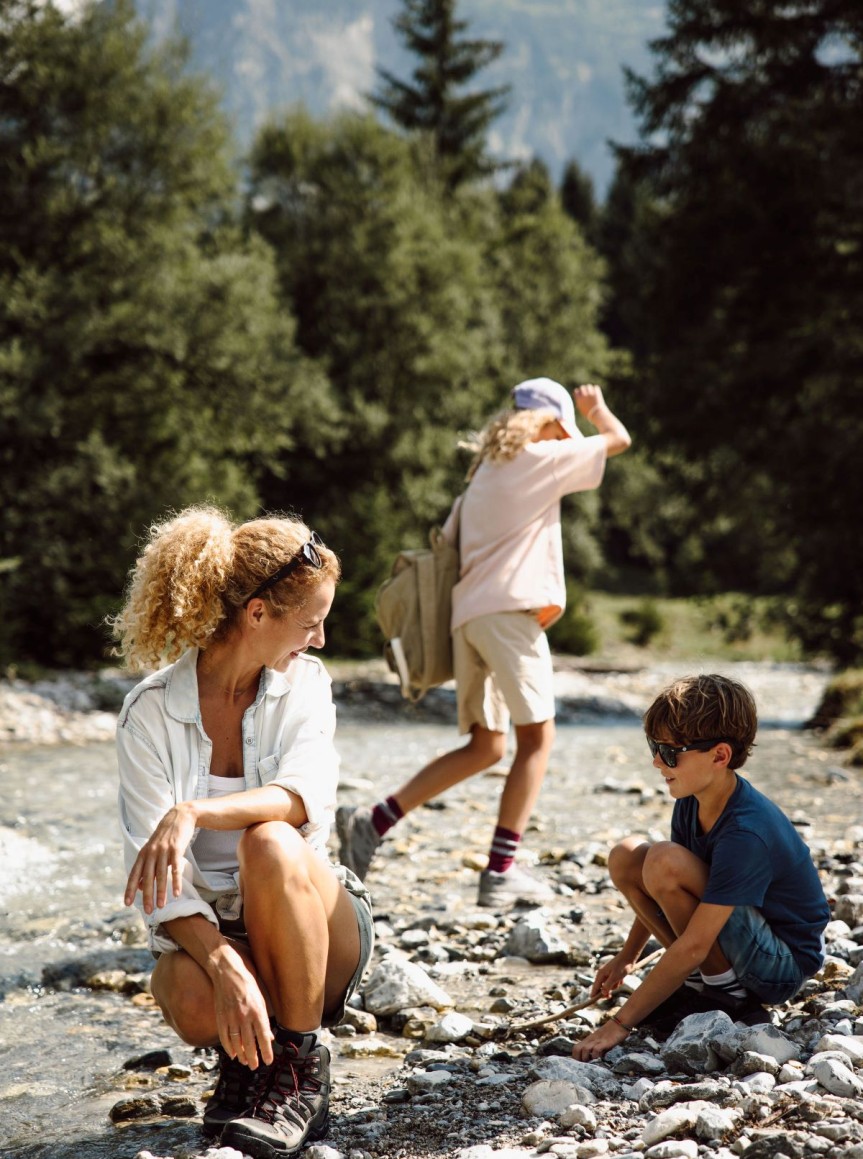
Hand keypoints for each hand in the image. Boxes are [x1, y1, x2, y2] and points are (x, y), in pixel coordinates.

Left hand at [124, 803, 196, 912]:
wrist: (180, 816)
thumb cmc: (166, 836)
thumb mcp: (153, 849)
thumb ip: (146, 867)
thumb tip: (139, 886)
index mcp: (143, 853)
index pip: (134, 874)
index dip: (130, 889)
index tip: (127, 903)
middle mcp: (151, 852)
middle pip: (147, 877)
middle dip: (147, 895)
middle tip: (148, 910)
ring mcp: (164, 850)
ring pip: (161, 875)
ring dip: (161, 892)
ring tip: (161, 906)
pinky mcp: (177, 849)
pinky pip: (175, 868)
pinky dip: (175, 882)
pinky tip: (176, 893)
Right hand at [211, 944, 273, 1069]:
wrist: (226, 971)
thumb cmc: (247, 983)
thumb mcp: (260, 998)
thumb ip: (264, 1018)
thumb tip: (269, 1037)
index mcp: (257, 1010)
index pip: (264, 1037)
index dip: (267, 1051)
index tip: (269, 1061)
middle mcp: (244, 1016)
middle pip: (250, 1043)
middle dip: (254, 1057)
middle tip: (256, 1066)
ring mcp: (231, 1018)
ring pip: (237, 1043)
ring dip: (242, 1055)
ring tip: (246, 1062)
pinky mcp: (220, 1017)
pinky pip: (224, 1037)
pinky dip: (228, 1047)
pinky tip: (233, 1054)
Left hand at [571, 1017, 629, 1060]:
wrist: (619, 1023)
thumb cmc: (610, 1035)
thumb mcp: (601, 1042)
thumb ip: (596, 1050)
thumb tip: (593, 1061)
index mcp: (588, 1040)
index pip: (575, 1049)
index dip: (576, 1058)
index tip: (580, 1065)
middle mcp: (590, 1040)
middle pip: (576, 1049)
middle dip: (578, 1059)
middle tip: (585, 1065)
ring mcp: (597, 1040)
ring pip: (585, 1049)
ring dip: (586, 1058)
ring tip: (591, 1062)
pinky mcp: (605, 1042)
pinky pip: (596, 1049)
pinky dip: (596, 1055)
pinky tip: (599, 1058)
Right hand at [573, 384, 605, 419]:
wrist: (596, 414)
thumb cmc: (589, 414)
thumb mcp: (582, 409)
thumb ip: (580, 403)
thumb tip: (579, 399)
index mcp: (578, 399)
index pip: (576, 391)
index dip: (579, 392)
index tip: (581, 394)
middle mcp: (583, 395)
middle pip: (582, 387)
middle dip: (584, 389)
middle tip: (587, 392)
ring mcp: (590, 393)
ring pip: (589, 386)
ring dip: (590, 388)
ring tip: (592, 392)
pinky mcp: (596, 393)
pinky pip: (596, 387)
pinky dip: (596, 389)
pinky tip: (597, 393)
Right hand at [590, 951, 634, 999]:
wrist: (629, 957)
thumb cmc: (622, 966)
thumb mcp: (615, 977)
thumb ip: (608, 986)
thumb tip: (602, 994)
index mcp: (600, 974)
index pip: (595, 987)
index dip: (594, 995)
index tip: (592, 1001)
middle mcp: (602, 974)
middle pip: (601, 987)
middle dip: (607, 991)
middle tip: (610, 996)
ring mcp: (608, 974)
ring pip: (609, 985)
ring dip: (614, 986)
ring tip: (619, 981)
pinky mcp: (613, 974)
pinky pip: (614, 982)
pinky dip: (618, 982)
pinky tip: (621, 978)